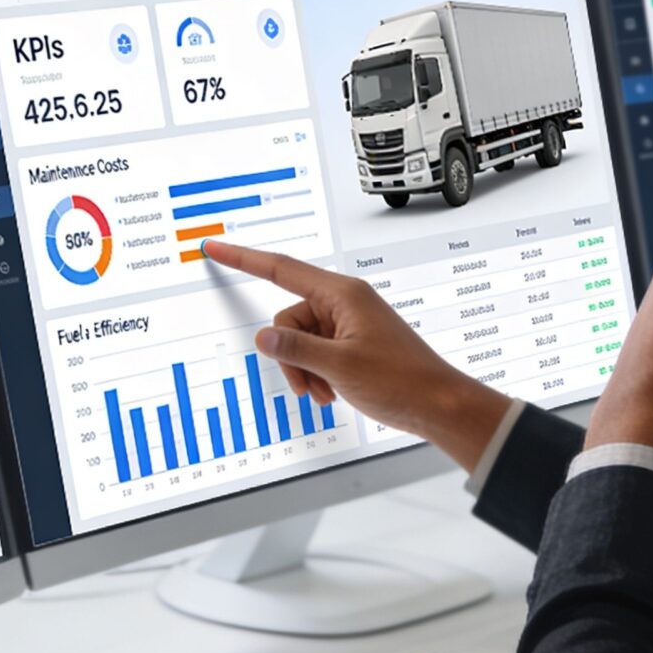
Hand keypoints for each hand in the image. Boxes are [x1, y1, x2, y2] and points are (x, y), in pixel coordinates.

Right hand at [200, 238, 512, 469]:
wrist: (436, 404)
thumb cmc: (401, 380)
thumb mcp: (338, 365)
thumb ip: (295, 349)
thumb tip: (264, 336)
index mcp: (342, 294)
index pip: (280, 269)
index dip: (243, 258)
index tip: (216, 248)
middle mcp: (344, 303)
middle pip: (288, 319)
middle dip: (291, 356)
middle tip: (309, 385)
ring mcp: (348, 324)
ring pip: (300, 341)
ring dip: (306, 370)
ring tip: (326, 392)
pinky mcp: (352, 343)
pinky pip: (316, 352)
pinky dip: (318, 374)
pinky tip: (333, 392)